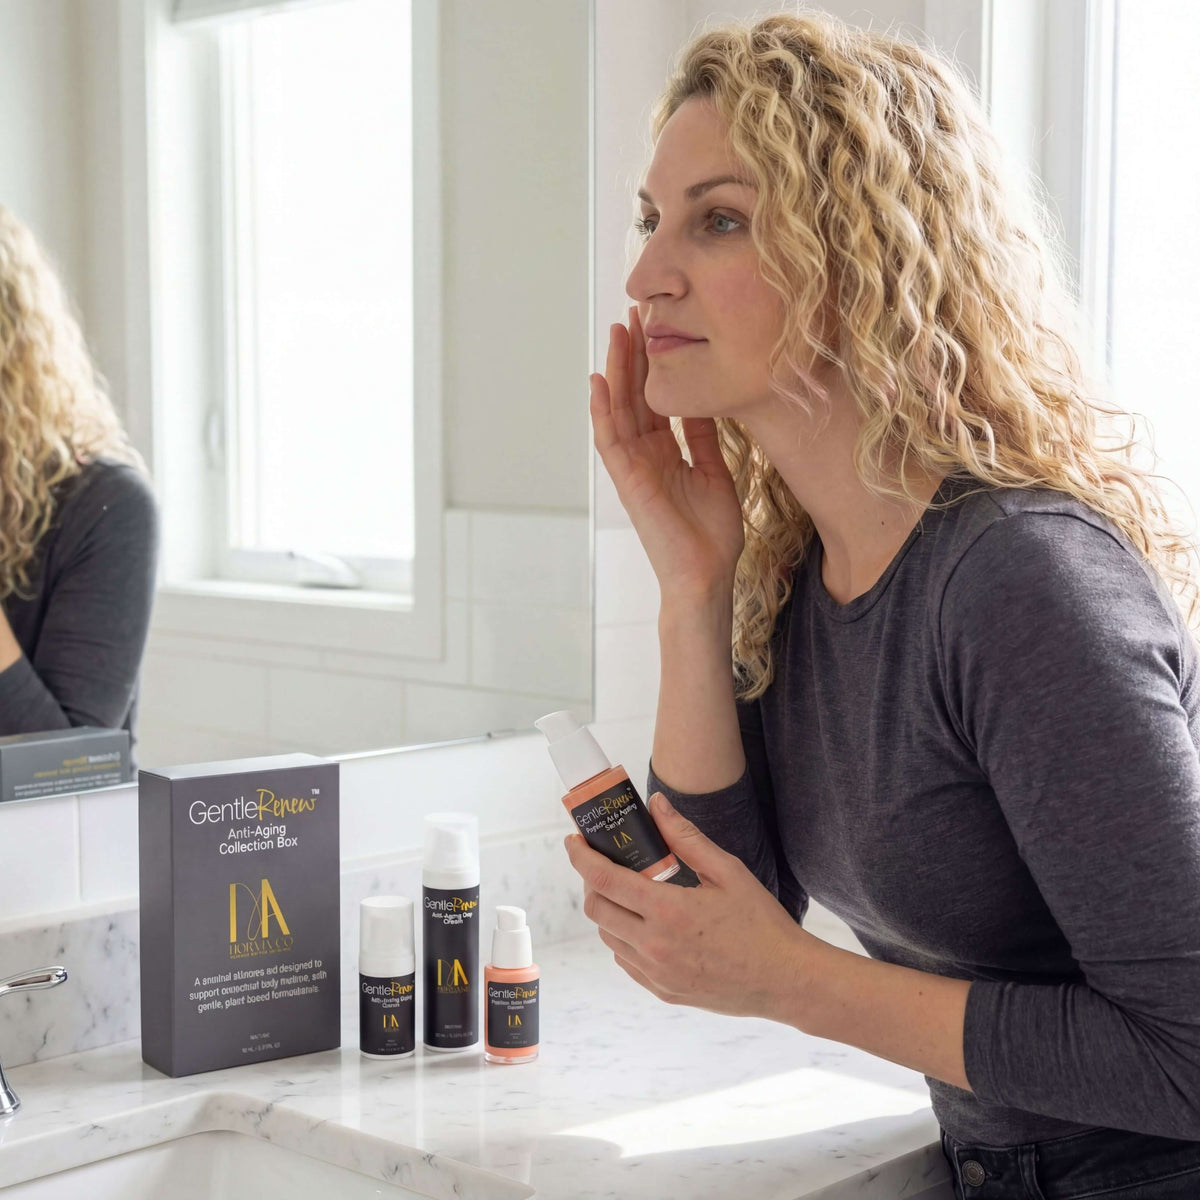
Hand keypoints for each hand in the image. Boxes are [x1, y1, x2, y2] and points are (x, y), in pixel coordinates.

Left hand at [564, 790, 816, 1023]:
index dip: (581, 858)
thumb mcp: (727, 871)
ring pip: (608, 936)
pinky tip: (646, 924)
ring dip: (608, 910)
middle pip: (597, 909)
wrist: (784, 980)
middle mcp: (654, 946)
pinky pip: (625, 961)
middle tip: (606, 864)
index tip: (573, 842)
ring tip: (629, 892)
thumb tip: (656, 804)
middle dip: (592, 882)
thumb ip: (686, 837)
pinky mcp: (662, 991)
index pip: (604, 880)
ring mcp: (656, 973)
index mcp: (668, 911)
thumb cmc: (760, 923)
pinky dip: (624, 938)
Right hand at [590, 307, 744, 599]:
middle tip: (635, 313)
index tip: (660, 326)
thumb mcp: (716, 473)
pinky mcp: (627, 482)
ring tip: (617, 333)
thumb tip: (704, 401)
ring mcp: (633, 467)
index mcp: (667, 453)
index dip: (656, 363)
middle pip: (634, 395)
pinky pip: (609, 440)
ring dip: (616, 371)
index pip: (656, 399)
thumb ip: (705, 439)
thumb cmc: (712, 535)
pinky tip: (600, 381)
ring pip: (619, 409)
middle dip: (634, 355)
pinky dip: (602, 410)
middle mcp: (646, 456)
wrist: (706, 575)